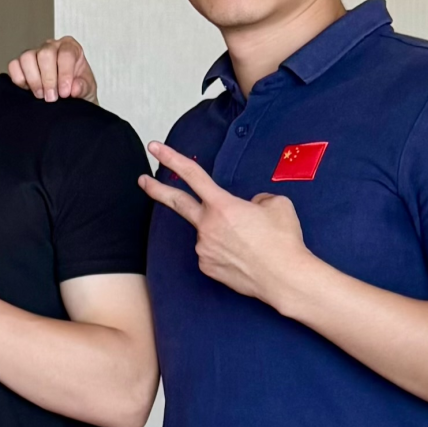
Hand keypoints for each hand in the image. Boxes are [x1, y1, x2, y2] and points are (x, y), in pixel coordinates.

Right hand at [7, 36, 98, 103]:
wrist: (68, 98)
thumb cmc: (77, 88)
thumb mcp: (87, 89)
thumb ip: (83, 87)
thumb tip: (74, 88)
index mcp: (70, 47)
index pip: (66, 54)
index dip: (65, 74)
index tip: (65, 92)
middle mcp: (51, 47)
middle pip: (45, 54)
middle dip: (48, 79)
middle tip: (52, 98)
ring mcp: (34, 53)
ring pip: (27, 57)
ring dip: (33, 80)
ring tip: (41, 95)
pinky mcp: (21, 64)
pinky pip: (14, 66)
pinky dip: (19, 79)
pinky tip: (29, 90)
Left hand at [140, 144, 315, 310]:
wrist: (285, 278)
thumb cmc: (283, 241)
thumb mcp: (276, 204)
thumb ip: (256, 199)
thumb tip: (249, 206)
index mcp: (222, 206)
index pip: (192, 175)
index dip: (171, 158)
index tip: (156, 148)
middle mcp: (207, 226)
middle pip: (176, 203)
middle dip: (156, 189)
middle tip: (143, 181)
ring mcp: (204, 248)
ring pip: (209, 232)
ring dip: (225, 233)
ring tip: (251, 243)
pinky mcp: (207, 267)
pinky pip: (213, 252)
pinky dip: (226, 250)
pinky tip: (245, 256)